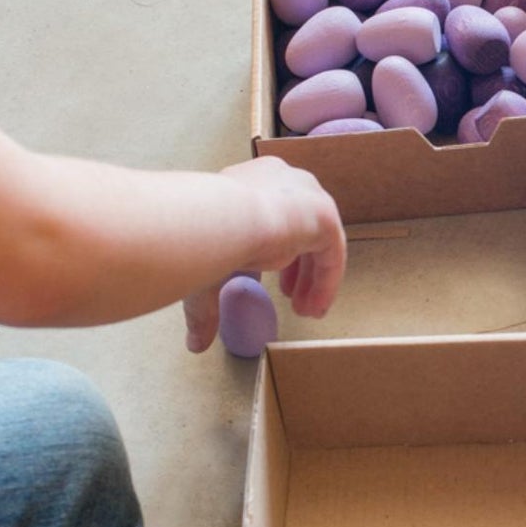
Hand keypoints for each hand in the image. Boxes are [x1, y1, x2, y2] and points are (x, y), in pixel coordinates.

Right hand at [182, 156, 346, 351]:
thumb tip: (194, 345)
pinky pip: (331, 253)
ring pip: (318, 242)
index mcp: (251, 181)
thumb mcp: (203, 276)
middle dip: (297, 267)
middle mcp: (283, 180)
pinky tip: (315, 308)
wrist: (219, 220)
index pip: (270, 215)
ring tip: (305, 311)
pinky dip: (325, 283)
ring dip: (313, 280)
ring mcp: (307, 194)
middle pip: (300, 227)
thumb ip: (206, 308)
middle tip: (290, 297)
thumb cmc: (202, 240)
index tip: (272, 284)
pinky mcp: (324, 215)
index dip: (273, 254)